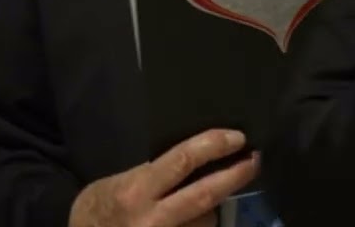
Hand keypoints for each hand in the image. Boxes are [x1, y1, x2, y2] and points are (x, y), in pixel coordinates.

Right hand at [68, 128, 258, 226]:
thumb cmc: (100, 209)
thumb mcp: (122, 183)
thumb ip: (156, 176)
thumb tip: (198, 160)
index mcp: (138, 191)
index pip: (183, 160)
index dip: (214, 145)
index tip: (237, 137)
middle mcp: (153, 219)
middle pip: (206, 195)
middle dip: (236, 176)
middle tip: (255, 160)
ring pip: (207, 221)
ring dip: (211, 211)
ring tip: (198, 205)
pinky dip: (200, 225)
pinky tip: (193, 220)